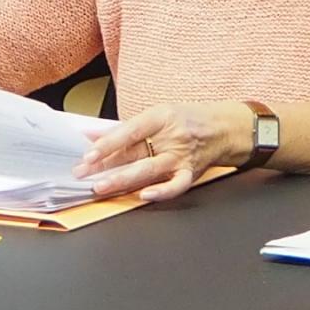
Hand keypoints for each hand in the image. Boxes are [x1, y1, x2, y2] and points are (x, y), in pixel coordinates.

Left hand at [77, 101, 246, 203]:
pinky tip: (143, 196)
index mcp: (162, 117)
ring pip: (150, 170)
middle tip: (83, 174)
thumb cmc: (189, 119)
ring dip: (123, 179)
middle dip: (106, 165)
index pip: (130, 130)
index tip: (88, 154)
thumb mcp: (158, 114)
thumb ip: (126, 127)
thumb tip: (92, 134)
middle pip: (135, 153)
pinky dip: (161, 192)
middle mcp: (172, 136)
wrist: (226, 128)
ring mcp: (182, 156)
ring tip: (101, 187)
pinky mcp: (191, 173)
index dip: (107, 143)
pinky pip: (176, 185)